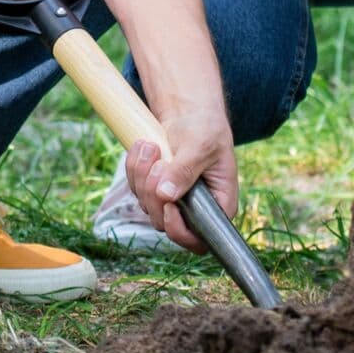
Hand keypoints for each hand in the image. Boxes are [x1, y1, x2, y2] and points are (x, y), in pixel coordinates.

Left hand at [125, 105, 238, 254]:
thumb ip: (184, 171)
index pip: (199, 240)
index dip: (179, 230)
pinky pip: (135, 187)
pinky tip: (144, 146)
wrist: (189, 112)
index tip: (169, 205)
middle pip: (164, 222)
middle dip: (153, 191)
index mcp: (218, 205)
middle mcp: (195, 209)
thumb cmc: (205, 128)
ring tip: (151, 146)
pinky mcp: (154, 188)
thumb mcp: (200, 145)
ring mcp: (172, 200)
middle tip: (157, 160)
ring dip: (142, 175)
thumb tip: (166, 195)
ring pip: (146, 205)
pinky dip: (134, 167)